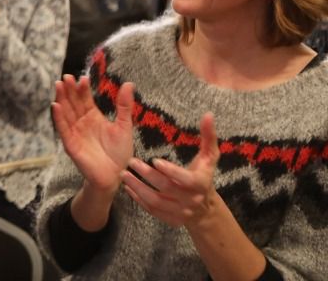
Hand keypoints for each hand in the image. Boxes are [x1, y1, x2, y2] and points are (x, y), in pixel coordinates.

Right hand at [53, 75, 134, 195]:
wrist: (116, 175)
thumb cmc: (120, 152)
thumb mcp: (124, 125)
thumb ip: (124, 105)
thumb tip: (128, 83)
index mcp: (93, 116)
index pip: (84, 99)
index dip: (82, 88)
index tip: (82, 77)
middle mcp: (81, 122)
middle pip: (73, 103)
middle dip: (69, 90)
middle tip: (67, 77)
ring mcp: (75, 132)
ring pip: (66, 112)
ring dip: (61, 99)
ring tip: (59, 85)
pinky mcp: (71, 144)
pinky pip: (63, 129)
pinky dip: (58, 118)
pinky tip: (56, 106)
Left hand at [121, 112, 219, 227]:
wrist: (205, 207)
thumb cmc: (203, 173)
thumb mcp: (209, 156)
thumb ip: (208, 136)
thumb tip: (208, 114)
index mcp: (202, 183)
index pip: (186, 179)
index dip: (170, 171)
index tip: (154, 160)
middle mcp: (192, 200)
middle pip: (166, 189)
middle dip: (147, 175)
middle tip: (131, 162)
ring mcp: (181, 212)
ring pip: (156, 202)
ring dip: (138, 188)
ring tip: (124, 174)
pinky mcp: (171, 219)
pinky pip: (152, 210)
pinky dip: (138, 200)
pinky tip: (128, 187)